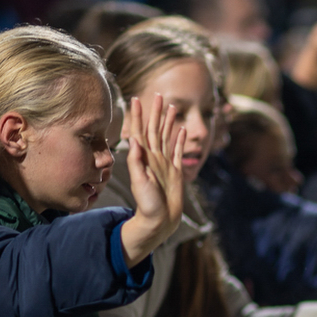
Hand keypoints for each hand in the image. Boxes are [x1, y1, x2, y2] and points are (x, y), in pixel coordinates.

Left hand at [118, 94, 185, 267]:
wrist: (159, 221)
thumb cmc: (147, 204)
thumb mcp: (140, 182)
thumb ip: (137, 161)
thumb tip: (134, 139)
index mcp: (144, 158)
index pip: (140, 132)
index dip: (138, 116)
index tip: (136, 99)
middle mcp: (154, 158)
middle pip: (155, 129)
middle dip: (155, 112)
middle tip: (159, 95)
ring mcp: (165, 164)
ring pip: (166, 137)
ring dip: (168, 122)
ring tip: (171, 107)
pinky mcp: (175, 172)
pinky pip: (177, 152)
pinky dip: (179, 140)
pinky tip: (182, 130)